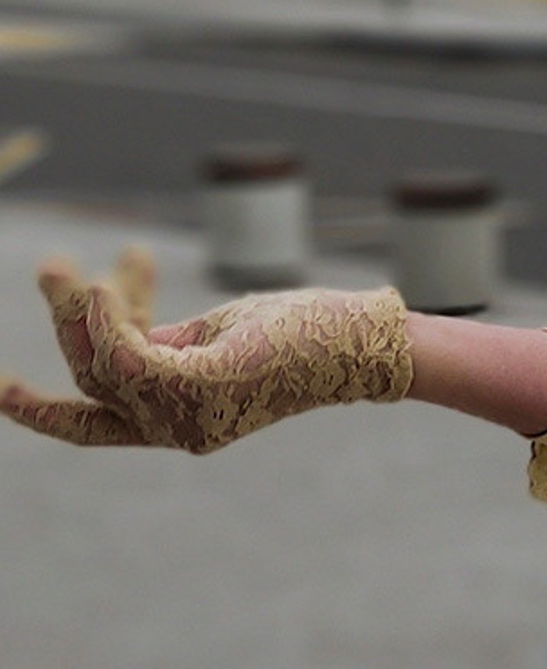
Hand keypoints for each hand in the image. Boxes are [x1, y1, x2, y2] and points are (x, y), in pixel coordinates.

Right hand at [0, 249, 411, 452]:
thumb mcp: (220, 333)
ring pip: (103, 365)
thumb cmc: (302, 330)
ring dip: (81, 311)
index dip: (43, 411)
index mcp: (176, 416)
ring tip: (72, 267)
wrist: (362, 340)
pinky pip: (130, 358)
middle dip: (64, 325)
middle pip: (92, 382)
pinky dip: (109, 322)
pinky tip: (104, 283)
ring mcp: (186, 415)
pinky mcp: (201, 389)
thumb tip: (114, 325)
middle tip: (51, 266)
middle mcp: (174, 428)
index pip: (95, 422)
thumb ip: (165, 341)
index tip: (0, 388)